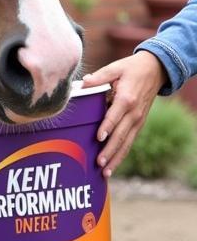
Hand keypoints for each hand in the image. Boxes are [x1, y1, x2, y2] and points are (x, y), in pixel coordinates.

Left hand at [81, 51, 166, 177]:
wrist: (155, 70)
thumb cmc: (131, 69)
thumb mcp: (115, 68)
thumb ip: (99, 77)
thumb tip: (84, 83)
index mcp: (126, 98)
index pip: (115, 115)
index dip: (107, 127)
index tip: (98, 137)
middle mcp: (134, 113)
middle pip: (121, 135)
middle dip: (110, 150)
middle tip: (99, 163)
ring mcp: (138, 120)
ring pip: (127, 142)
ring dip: (116, 158)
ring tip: (105, 172)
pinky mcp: (139, 123)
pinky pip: (130, 141)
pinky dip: (122, 154)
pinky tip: (114, 164)